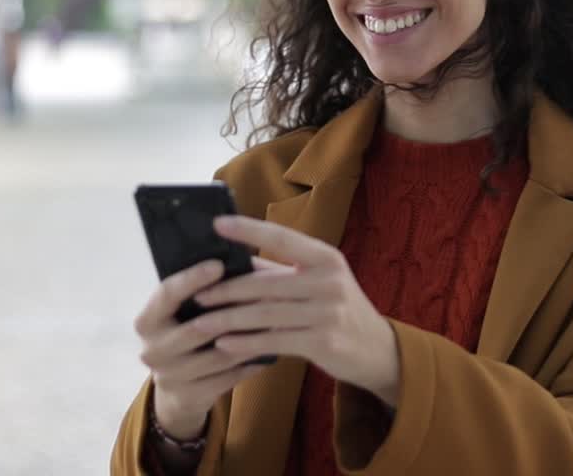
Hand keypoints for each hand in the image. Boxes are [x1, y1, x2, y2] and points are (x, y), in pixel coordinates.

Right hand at [134, 259, 272, 439]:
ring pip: (217, 355)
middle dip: (231, 312)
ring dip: (248, 339)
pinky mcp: (189, 396)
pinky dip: (249, 363)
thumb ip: (198, 290)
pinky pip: (227, 378)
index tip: (219, 264)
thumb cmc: (184, 333)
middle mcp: (152, 349)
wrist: (176, 388)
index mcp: (147, 320)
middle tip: (264, 295)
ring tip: (275, 322)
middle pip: (195, 328)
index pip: (167, 294)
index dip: (192, 279)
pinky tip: (269, 352)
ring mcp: (169, 376)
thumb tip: (234, 256)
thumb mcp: (181, 312)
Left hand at [191, 215, 401, 405]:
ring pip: (265, 314)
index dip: (248, 229)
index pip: (282, 237)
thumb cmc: (337, 308)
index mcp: (326, 257)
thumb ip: (279, 271)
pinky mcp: (323, 342)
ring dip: (228, 320)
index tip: (217, 224)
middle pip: (265, 283)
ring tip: (200, 323)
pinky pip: (274, 341)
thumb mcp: (317, 282)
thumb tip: (234, 260)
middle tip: (197, 295)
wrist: (376, 349)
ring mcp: (328, 312)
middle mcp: (329, 281)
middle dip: (226, 290)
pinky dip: (246, 343)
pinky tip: (224, 345)